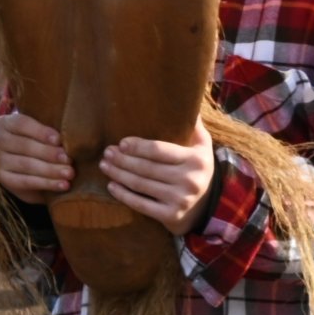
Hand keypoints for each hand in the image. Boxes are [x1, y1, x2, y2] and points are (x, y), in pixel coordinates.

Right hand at [0, 111, 71, 202]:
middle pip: (24, 146)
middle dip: (49, 153)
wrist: (20, 162)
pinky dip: (46, 184)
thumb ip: (49, 133)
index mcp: (6, 123)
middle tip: (69, 159)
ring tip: (69, 173)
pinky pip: (25, 182)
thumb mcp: (38, 132)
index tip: (59, 139)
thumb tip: (70, 139)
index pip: (21, 124)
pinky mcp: (3, 178)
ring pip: (25, 165)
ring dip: (50, 170)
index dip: (41, 131)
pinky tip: (63, 185)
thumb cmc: (36, 140)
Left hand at [99, 115, 214, 234]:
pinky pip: (141, 205)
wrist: (209, 206)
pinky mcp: (171, 216)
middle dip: (123, 159)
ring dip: (118, 174)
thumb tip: (186, 99)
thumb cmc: (198, 169)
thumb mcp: (203, 147)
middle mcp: (190, 180)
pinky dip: (123, 195)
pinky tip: (111, 186)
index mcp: (196, 160)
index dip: (138, 146)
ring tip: (104, 165)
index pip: (160, 151)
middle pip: (147, 167)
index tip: (121, 142)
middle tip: (107, 152)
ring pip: (141, 185)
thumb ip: (194, 126)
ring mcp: (180, 200)